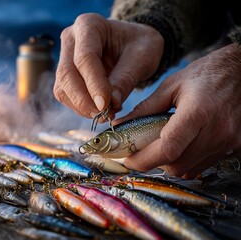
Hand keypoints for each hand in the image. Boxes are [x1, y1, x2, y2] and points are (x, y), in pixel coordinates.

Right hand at [53, 13, 163, 119]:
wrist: (132, 45)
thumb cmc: (139, 45)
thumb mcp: (142, 57)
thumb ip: (125, 79)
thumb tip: (110, 104)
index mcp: (89, 25)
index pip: (85, 57)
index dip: (93, 84)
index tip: (106, 105)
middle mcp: (71, 39)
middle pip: (67, 74)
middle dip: (84, 100)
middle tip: (106, 115)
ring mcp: (64, 57)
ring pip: (62, 88)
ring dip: (82, 107)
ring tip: (107, 113)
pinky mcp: (65, 76)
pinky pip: (66, 96)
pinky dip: (81, 108)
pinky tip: (100, 109)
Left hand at [115, 43, 240, 178]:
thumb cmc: (206, 74)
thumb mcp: (171, 85)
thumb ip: (145, 108)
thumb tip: (121, 125)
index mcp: (197, 113)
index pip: (168, 148)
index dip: (144, 159)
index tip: (129, 158)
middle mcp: (216, 132)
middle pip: (176, 165)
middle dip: (153, 162)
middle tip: (142, 150)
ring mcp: (228, 142)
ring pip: (188, 170)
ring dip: (169, 163)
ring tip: (161, 145)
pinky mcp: (235, 147)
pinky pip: (202, 166)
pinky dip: (186, 161)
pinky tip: (182, 146)